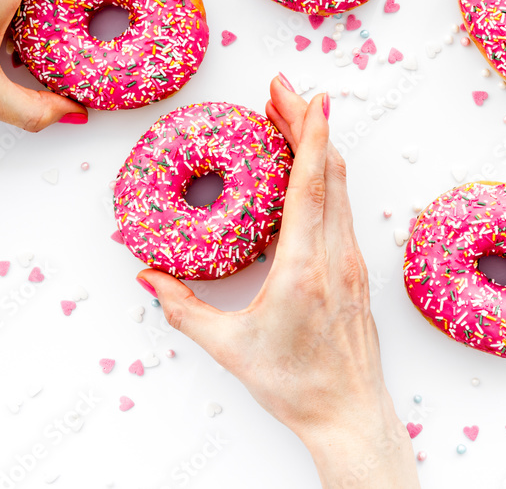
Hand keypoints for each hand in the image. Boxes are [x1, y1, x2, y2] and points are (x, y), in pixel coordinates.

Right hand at [137, 78, 419, 487]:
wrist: (349, 416)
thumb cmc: (296, 386)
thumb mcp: (230, 349)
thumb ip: (185, 310)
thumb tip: (150, 279)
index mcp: (305, 270)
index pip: (311, 187)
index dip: (311, 135)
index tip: (311, 96)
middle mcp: (336, 257)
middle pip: (329, 173)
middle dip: (308, 124)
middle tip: (281, 91)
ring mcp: (351, 262)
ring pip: (340, 188)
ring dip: (318, 148)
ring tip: (290, 118)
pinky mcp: (355, 271)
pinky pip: (341, 210)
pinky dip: (324, 178)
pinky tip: (304, 173)